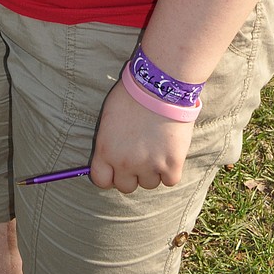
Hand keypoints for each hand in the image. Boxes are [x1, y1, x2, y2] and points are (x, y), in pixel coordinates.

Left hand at [90, 79, 195, 193]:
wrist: (160, 87)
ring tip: (157, 147)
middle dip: (132, 174)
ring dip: (153, 171)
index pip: (101, 180)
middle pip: (126, 186)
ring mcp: (149, 166)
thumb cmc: (132, 95)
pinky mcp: (171, 165)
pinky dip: (171, 170)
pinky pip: (169, 181)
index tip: (116, 168)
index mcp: (105, 150)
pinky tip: (170, 151)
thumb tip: (110, 157)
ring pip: (149, 184)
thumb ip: (109, 143)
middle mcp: (125, 163)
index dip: (110, 175)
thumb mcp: (108, 118)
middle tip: (140, 155)